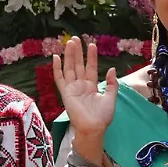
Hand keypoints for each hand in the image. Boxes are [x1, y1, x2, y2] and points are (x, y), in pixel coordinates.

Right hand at [52, 38, 117, 155]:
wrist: (94, 128)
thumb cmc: (102, 116)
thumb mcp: (111, 98)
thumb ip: (111, 84)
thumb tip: (111, 69)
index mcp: (91, 86)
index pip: (90, 67)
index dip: (91, 56)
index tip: (91, 45)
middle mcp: (81, 85)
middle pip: (78, 65)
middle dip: (77, 52)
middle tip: (75, 38)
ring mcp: (72, 88)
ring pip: (69, 68)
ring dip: (69, 55)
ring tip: (69, 42)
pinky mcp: (65, 93)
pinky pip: (59, 78)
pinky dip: (56, 68)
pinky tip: (55, 57)